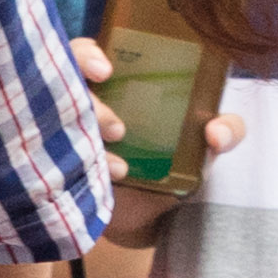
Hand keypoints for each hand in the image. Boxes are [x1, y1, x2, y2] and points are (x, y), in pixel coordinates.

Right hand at [64, 33, 236, 244]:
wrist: (153, 221)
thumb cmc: (176, 170)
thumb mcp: (205, 147)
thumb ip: (228, 130)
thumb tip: (215, 132)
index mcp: (114, 88)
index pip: (83, 56)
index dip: (86, 55)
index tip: (106, 70)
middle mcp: (82, 107)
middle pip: (59, 83)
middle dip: (88, 101)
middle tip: (119, 129)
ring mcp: (66, 138)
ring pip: (51, 120)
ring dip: (86, 137)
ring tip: (120, 165)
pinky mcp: (60, 170)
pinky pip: (48, 160)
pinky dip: (76, 168)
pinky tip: (107, 180)